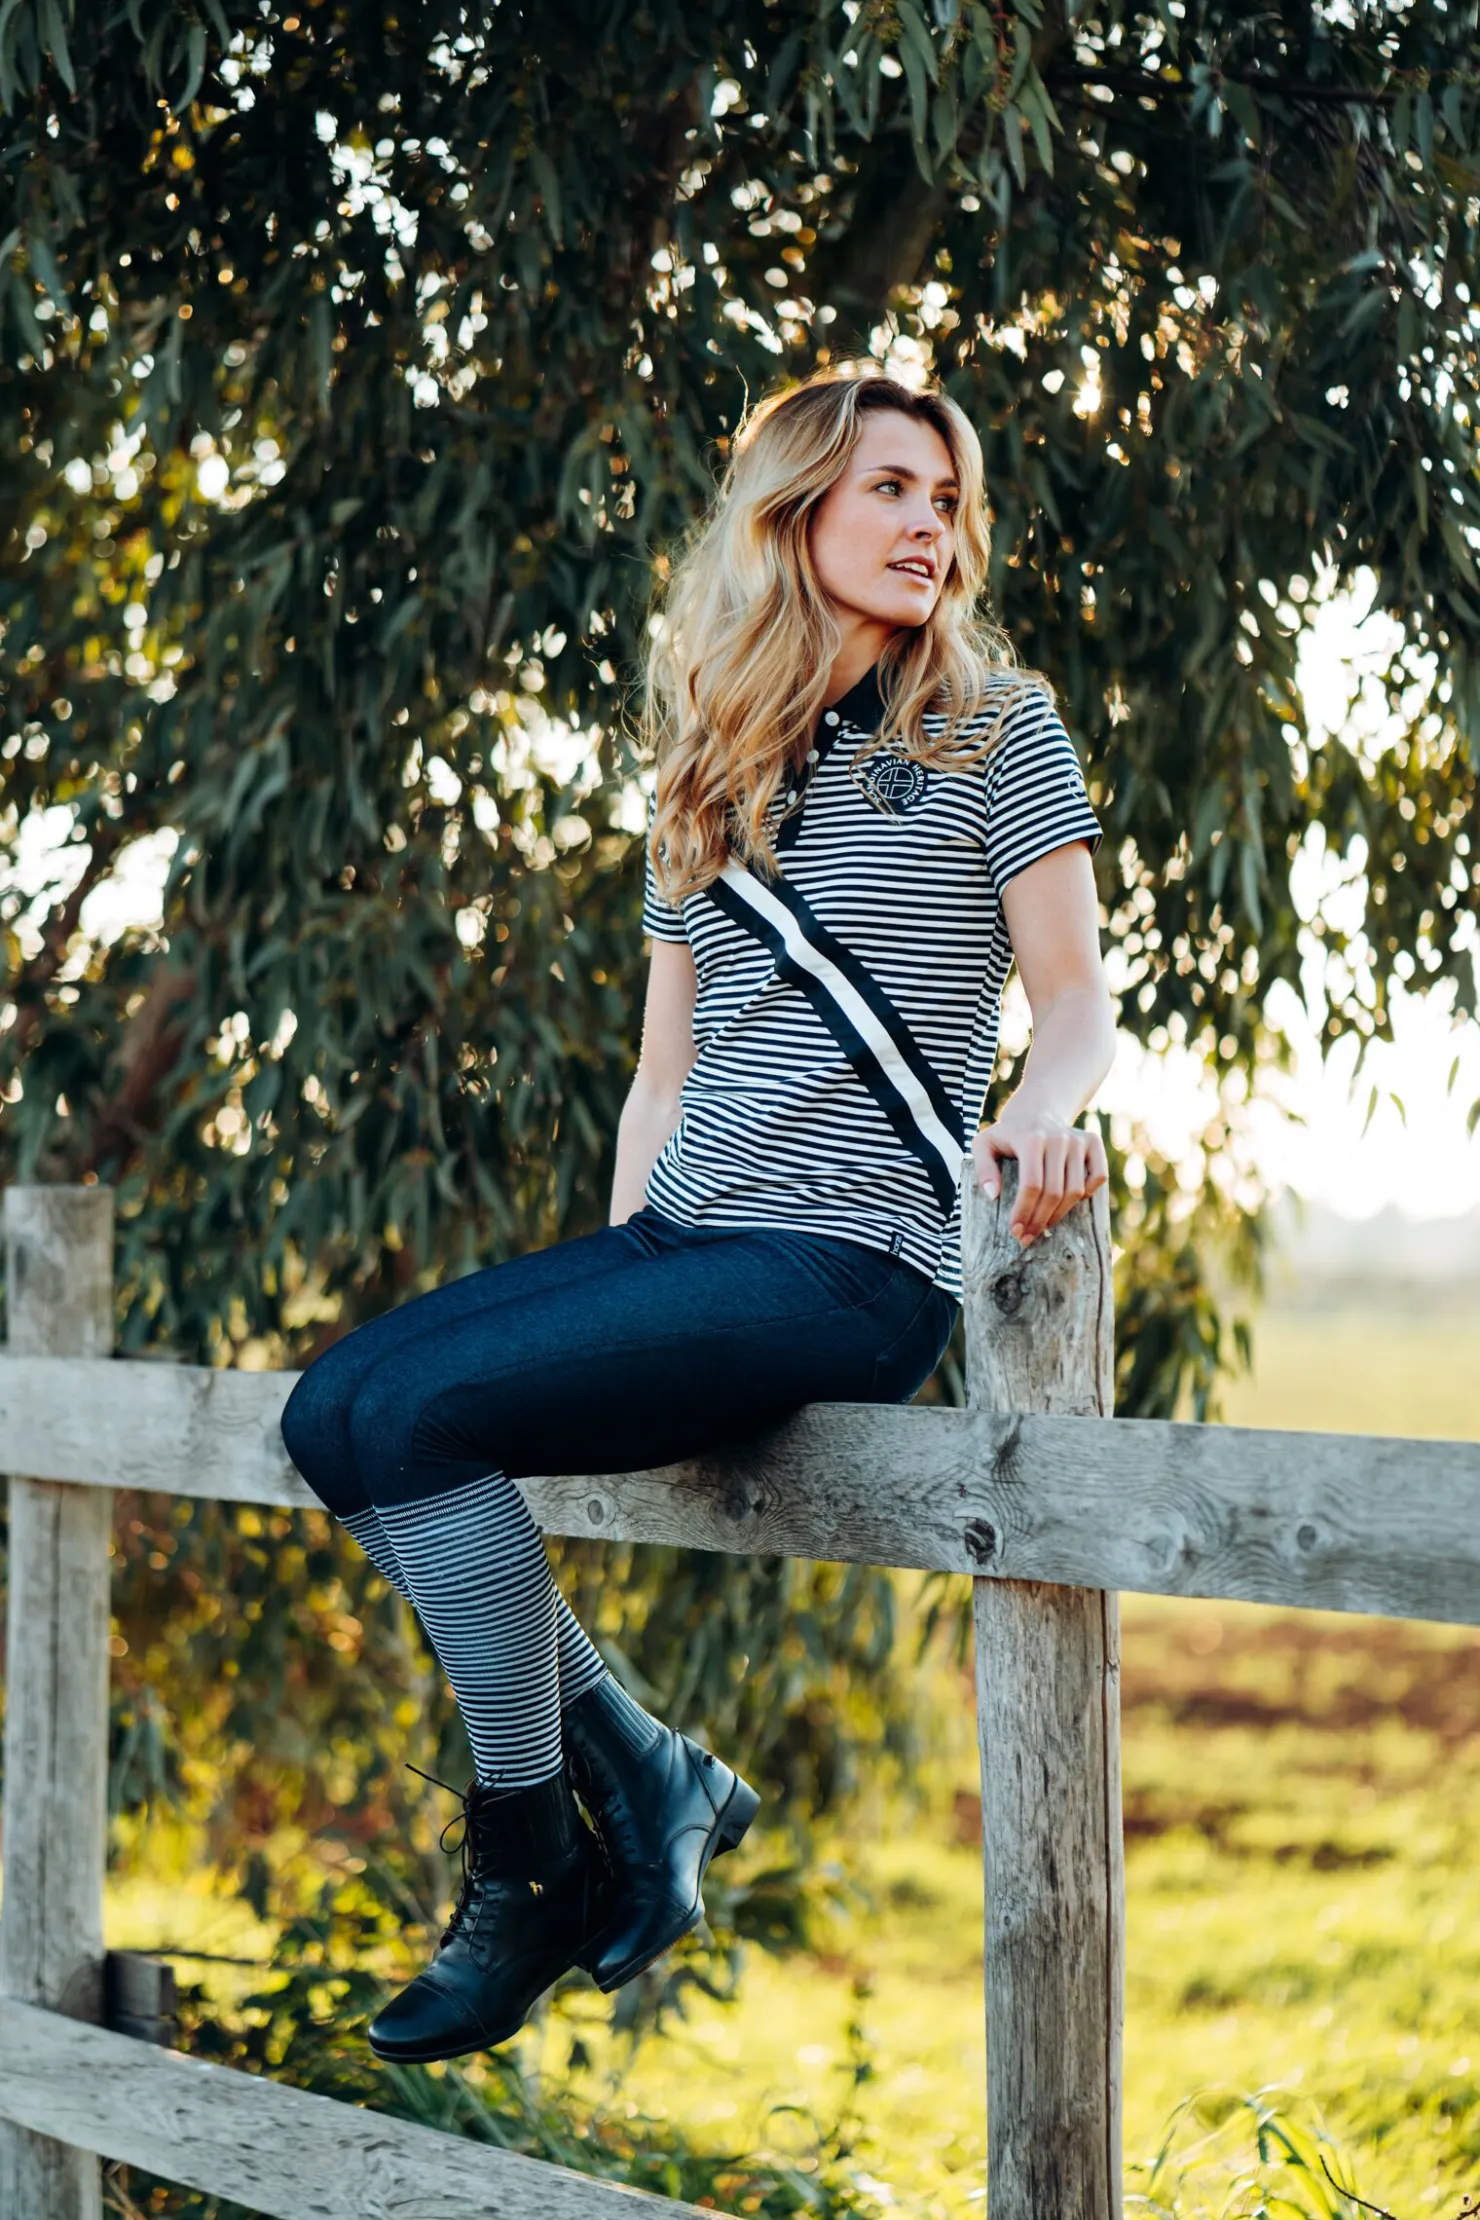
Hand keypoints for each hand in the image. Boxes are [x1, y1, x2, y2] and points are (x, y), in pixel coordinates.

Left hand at [973, 1109, 1107, 1247]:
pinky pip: (1098, 1177)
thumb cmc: (1008, 1135)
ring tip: (1043, 1226)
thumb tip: (993, 1195)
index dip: (1024, 1212)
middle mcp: (1058, 1137)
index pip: (1032, 1185)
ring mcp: (1078, 1139)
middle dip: (1039, 1220)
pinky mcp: (1094, 1142)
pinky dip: (1087, 1195)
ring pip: (1076, 1190)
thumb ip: (982, 1168)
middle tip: (1027, 1236)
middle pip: (1054, 1192)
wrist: (1036, 1111)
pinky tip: (1067, 1203)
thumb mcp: (984, 1144)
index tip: (1016, 1230)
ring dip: (1059, 1215)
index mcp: (1031, 1139)